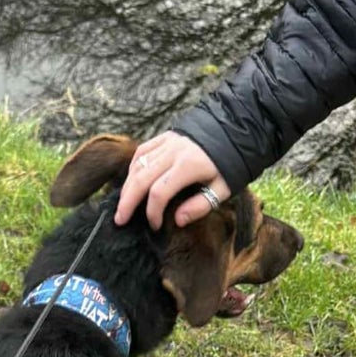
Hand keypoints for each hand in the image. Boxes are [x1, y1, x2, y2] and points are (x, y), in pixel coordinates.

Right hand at [114, 132, 229, 230]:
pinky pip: (142, 152)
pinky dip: (133, 168)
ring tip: (122, 205)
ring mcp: (167, 142)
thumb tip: (177, 220)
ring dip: (127, 187)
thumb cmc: (230, 164)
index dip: (153, 212)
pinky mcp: (165, 136)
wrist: (236, 130)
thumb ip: (200, 206)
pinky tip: (131, 181)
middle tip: (119, 220)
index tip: (155, 226)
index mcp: (188, 166)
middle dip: (127, 201)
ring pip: (138, 165)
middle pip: (141, 178)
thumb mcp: (223, 189)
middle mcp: (173, 152)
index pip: (159, 192)